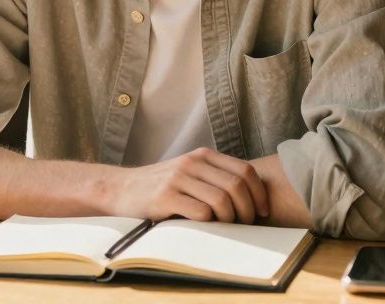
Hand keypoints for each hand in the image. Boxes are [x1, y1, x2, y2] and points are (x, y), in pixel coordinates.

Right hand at [106, 148, 269, 223]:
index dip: (260, 194)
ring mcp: (178, 179)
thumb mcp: (190, 172)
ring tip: (226, 227)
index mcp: (203, 155)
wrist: (121, 189)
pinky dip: (209, 224)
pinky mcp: (165, 197)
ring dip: (230, 220)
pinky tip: (204, 228)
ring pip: (222, 201)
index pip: (245, 171)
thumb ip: (216, 176)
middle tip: (245, 225)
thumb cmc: (162, 186)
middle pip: (237, 186)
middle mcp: (192, 163)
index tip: (262, 212)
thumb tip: (254, 197)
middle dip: (248, 210)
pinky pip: (201, 213)